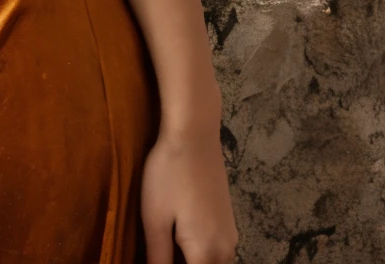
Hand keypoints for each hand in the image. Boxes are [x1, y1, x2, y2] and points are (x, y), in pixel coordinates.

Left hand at [140, 123, 237, 263]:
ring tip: (168, 247)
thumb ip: (158, 258)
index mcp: (206, 254)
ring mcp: (230, 236)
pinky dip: (201, 255)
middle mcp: (225, 250)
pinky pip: (218, 252)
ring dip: (193, 261)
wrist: (194, 134)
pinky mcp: (228, 222)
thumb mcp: (154, 219)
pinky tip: (179, 240)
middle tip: (160, 252)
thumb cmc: (169, 174)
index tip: (159, 257)